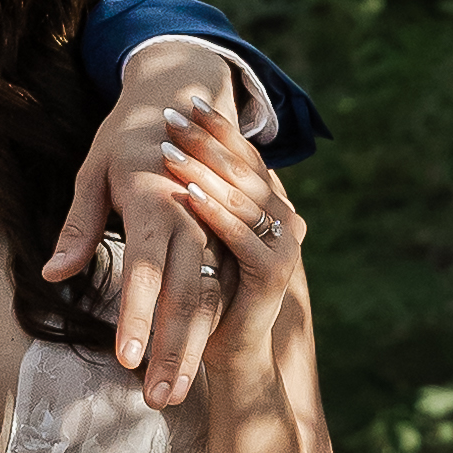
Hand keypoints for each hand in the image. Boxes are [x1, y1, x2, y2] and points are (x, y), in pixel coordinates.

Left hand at [49, 65, 253, 408]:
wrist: (182, 98)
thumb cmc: (126, 142)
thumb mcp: (93, 174)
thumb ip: (78, 226)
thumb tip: (53, 275)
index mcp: (154, 201)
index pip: (145, 270)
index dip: (138, 316)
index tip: (127, 361)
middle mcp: (191, 217)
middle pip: (186, 296)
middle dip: (172, 353)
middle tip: (159, 402)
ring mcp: (218, 229)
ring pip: (209, 300)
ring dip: (190, 351)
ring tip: (172, 396)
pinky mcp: (236, 236)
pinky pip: (225, 289)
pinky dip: (209, 331)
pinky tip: (196, 367)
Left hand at [155, 114, 310, 366]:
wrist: (230, 350)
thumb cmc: (207, 287)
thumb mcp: (197, 234)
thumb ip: (197, 195)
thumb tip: (168, 147)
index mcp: (268, 201)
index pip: (242, 154)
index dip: (215, 127)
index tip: (182, 101)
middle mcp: (283, 216)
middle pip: (243, 168)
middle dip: (205, 140)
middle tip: (171, 115)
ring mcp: (283, 243)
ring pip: (243, 196)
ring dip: (205, 170)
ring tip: (170, 150)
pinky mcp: (274, 273)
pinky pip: (243, 236)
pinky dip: (216, 214)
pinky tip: (189, 196)